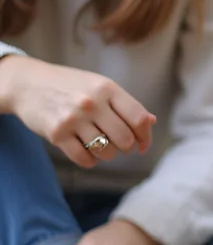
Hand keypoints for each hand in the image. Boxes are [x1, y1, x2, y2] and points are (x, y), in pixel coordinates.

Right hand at [0, 56, 155, 167]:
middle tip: (120, 145)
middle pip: (125, 139)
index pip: (139, 118)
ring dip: (108, 154)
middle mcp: (92, 102)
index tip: (142, 145)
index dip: (145, 136)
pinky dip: (90, 161)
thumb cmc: (70, 85)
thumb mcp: (99, 85)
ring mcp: (73, 118)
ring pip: (106, 152)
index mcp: (107, 88)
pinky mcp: (57, 134)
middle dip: (127, 148)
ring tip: (100, 144)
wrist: (29, 83)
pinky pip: (84, 159)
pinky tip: (88, 152)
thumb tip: (151, 122)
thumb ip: (125, 104)